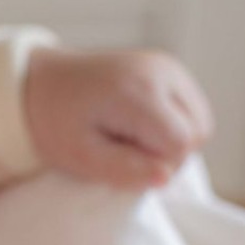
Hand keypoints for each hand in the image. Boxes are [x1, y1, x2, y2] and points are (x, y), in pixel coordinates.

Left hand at [24, 47, 213, 189]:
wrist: (43, 82)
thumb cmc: (56, 122)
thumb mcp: (80, 155)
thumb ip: (123, 169)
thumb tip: (165, 177)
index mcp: (137, 91)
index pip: (180, 143)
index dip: (158, 165)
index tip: (124, 161)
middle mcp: (161, 71)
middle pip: (197, 132)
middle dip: (166, 153)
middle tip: (123, 150)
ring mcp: (170, 66)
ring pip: (200, 122)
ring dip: (172, 140)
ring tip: (130, 136)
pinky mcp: (172, 69)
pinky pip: (193, 111)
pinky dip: (173, 125)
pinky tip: (140, 125)